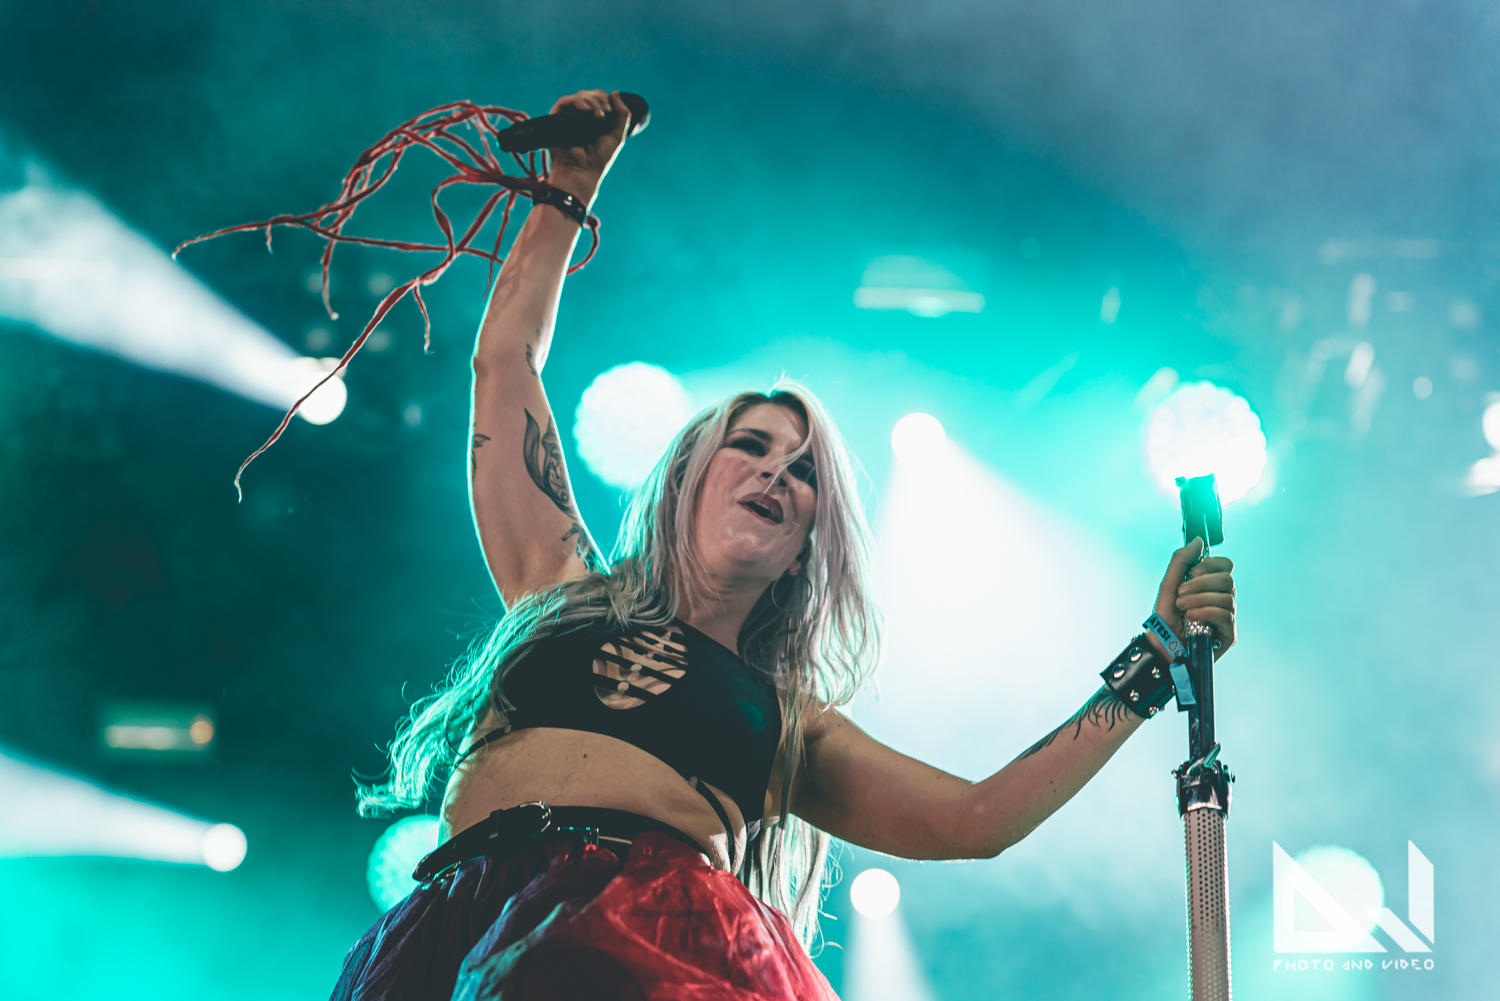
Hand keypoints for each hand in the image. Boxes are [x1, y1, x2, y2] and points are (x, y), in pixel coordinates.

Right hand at [545, 89, 631, 204]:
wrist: (582, 172)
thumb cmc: (599, 159)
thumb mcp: (617, 135)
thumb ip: (622, 114)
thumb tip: (615, 92)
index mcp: (594, 120)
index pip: (599, 98)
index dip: (606, 99)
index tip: (611, 111)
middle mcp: (580, 116)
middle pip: (590, 94)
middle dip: (600, 99)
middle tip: (605, 114)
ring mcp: (568, 117)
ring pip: (579, 96)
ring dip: (592, 101)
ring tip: (598, 116)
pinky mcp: (555, 119)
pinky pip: (564, 101)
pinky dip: (577, 101)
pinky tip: (586, 110)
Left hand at [1147, 539, 1235, 660]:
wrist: (1160, 645)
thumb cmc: (1165, 617)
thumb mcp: (1169, 584)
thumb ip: (1182, 560)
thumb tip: (1199, 540)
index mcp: (1211, 585)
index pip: (1226, 565)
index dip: (1211, 565)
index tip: (1192, 572)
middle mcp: (1223, 599)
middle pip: (1227, 580)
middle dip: (1201, 584)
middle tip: (1181, 594)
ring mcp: (1228, 616)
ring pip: (1227, 597)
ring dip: (1199, 600)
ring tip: (1183, 609)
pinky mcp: (1230, 634)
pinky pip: (1226, 614)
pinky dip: (1206, 612)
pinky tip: (1192, 618)